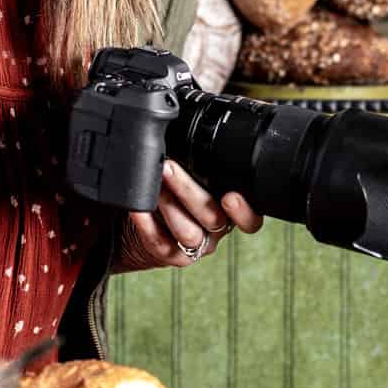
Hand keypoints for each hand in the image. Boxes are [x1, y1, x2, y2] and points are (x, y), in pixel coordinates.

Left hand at [116, 159, 263, 270]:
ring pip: (187, 232)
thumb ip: (201, 165)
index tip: (230, 196)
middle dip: (188, 190)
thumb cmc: (176, 196)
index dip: (244, 211)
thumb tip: (192, 131)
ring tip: (153, 182)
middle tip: (168, 167)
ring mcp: (193, 247)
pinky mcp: (169, 256)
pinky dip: (146, 223)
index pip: (250, 220)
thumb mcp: (197, 179)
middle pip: (212, 217)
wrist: (149, 231)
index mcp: (229, 212)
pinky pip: (159, 241)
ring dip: (168, 204)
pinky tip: (137, 207)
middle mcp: (215, 232)